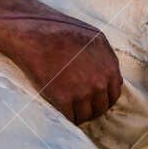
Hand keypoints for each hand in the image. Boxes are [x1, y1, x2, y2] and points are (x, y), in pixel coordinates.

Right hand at [0, 0, 121, 123]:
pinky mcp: (63, 99)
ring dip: (78, 115)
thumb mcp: (94, 38)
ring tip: (68, 109)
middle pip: (101, 107)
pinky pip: (70, 118)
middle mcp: (100, 81)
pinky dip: (66, 117)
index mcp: (109, 66)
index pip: (114, 94)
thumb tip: (110, 75)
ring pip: (86, 115)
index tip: (92, 100)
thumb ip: (105, 58)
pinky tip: (59, 110)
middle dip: (91, 108)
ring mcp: (83, 91)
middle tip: (78, 106)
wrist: (33, 32)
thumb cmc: (60, 30)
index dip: (102, 98)